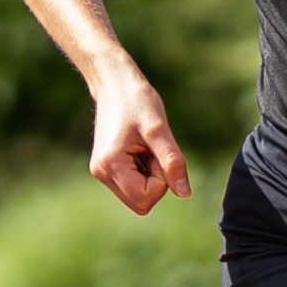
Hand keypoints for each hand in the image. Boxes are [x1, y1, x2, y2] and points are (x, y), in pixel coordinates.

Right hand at [87, 74, 189, 213]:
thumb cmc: (137, 101)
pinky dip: (142, 172)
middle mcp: (102, 173)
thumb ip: (172, 162)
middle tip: (152, 150)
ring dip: (149, 176)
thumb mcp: (159, 129)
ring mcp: (102, 171)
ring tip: (144, 147)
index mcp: (111, 165)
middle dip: (155, 181)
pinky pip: (132, 185)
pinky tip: (139, 149)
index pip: (145, 198)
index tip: (157, 152)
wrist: (114, 83)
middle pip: (141, 203)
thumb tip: (184, 193)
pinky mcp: (106, 168)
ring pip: (137, 196)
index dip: (162, 180)